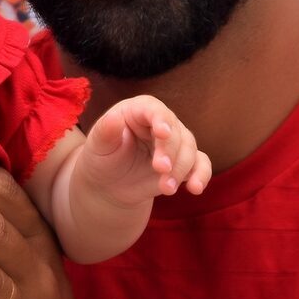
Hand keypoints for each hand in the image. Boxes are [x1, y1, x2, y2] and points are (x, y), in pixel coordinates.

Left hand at [78, 95, 211, 204]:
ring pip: (189, 149)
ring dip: (181, 169)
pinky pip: (201, 164)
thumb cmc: (101, 159)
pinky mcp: (184, 161)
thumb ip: (105, 131)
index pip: (153, 109)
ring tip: (166, 189)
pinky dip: (202, 175)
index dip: (160, 119)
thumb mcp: (97, 146)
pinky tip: (195, 188)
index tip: (162, 133)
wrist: (111, 185)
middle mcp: (161, 122)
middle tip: (160, 169)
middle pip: (176, 132)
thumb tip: (114, 118)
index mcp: (138, 110)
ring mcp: (175, 142)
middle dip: (170, 152)